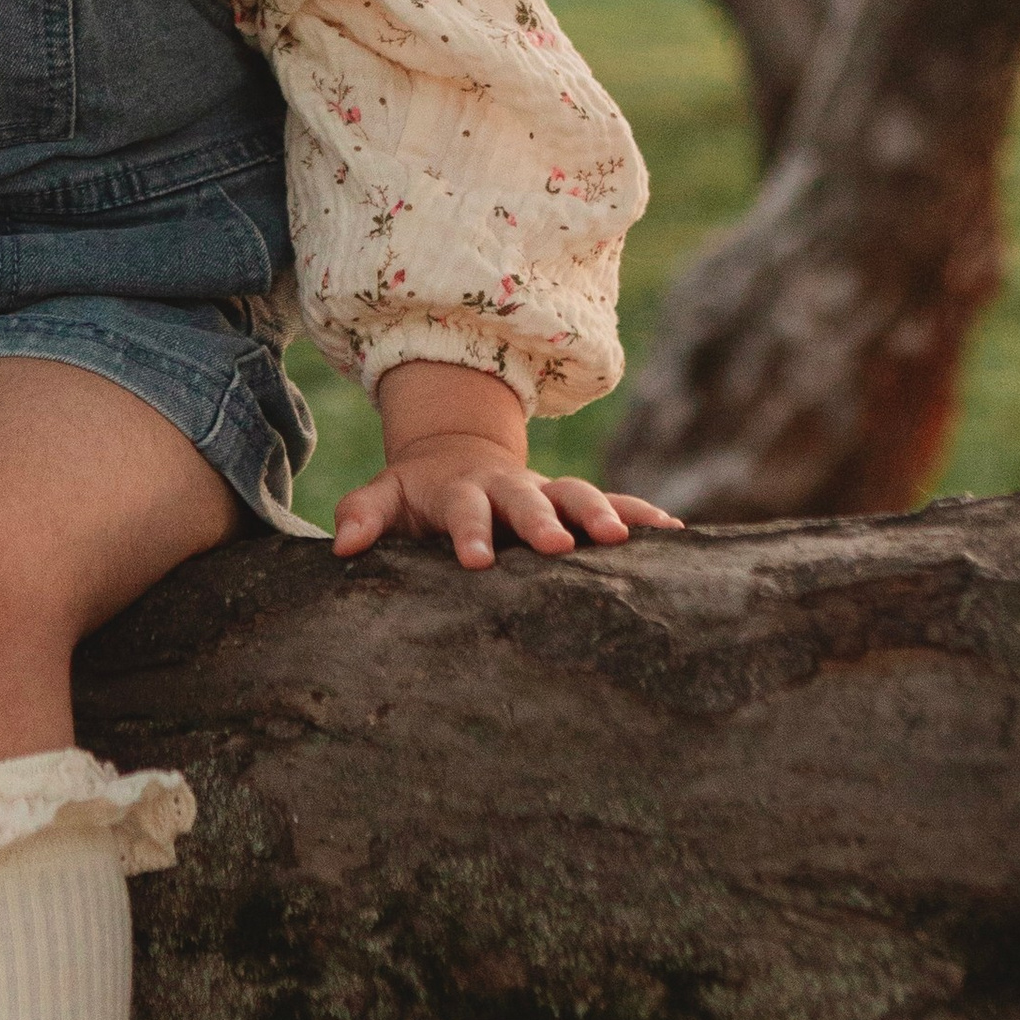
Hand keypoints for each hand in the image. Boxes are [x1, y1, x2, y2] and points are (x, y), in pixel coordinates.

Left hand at [332, 359, 681, 571]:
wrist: (454, 458)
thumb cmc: (415, 495)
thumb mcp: (382, 498)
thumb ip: (362, 515)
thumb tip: (343, 546)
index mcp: (461, 490)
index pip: (463, 510)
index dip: (469, 532)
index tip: (475, 561)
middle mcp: (510, 487)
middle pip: (528, 499)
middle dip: (543, 520)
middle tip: (557, 547)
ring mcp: (547, 491)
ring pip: (578, 495)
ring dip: (602, 513)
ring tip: (624, 540)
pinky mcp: (573, 503)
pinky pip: (616, 504)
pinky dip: (642, 515)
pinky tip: (676, 535)